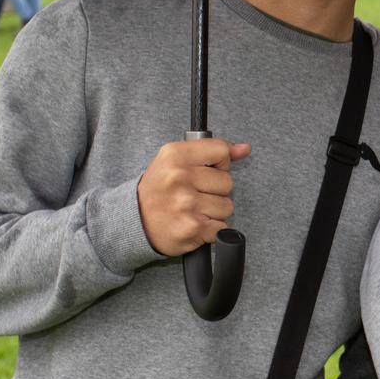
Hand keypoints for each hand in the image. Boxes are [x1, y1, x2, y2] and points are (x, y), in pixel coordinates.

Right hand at [137, 139, 250, 255]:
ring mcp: (186, 204)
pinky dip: (211, 229)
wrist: (134, 221)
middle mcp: (180, 178)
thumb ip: (213, 150)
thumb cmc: (160, 189)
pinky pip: (222, 227)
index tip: (207, 171)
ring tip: (192, 210)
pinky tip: (194, 223)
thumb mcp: (177, 160)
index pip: (222, 151)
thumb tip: (245, 149)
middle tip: (193, 194)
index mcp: (176, 156)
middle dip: (215, 190)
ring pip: (227, 206)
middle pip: (228, 182)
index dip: (220, 163)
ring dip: (214, 211)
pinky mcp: (192, 228)